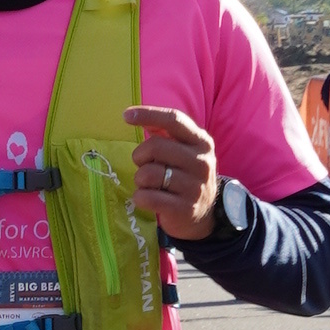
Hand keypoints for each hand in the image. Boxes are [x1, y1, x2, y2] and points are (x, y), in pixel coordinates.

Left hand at [125, 101, 220, 239]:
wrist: (203, 214)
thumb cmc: (185, 176)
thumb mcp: (184, 151)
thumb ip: (164, 132)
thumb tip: (133, 115)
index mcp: (201, 142)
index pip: (174, 120)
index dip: (148, 114)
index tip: (126, 115)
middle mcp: (201, 162)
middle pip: (156, 147)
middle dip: (140, 156)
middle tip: (142, 165)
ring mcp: (195, 187)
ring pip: (148, 174)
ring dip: (140, 179)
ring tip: (148, 184)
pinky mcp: (184, 209)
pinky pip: (148, 197)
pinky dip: (140, 197)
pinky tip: (146, 197)